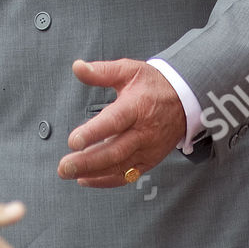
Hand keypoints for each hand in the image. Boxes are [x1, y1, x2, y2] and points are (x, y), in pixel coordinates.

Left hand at [56, 58, 184, 186]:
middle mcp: (144, 132)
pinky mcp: (149, 161)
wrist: (184, 100)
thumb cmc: (153, 85)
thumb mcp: (129, 70)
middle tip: (64, 166)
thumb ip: (101, 71)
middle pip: (115, 151)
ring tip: (69, 173)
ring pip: (119, 166)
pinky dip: (106, 180)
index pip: (115, 122)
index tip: (73, 141)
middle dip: (88, 161)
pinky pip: (127, 175)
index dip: (94, 133)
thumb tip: (77, 67)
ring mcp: (148, 149)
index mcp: (137, 107)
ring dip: (93, 173)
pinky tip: (85, 179)